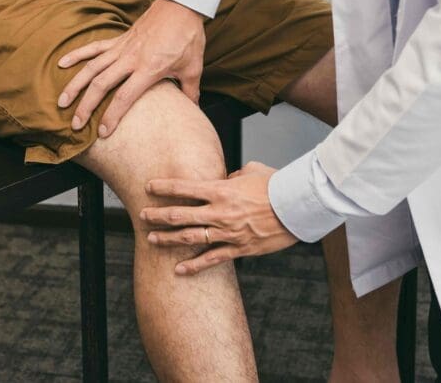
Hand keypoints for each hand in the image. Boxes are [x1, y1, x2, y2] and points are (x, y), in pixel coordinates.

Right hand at [57, 0, 205, 137]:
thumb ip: (190, 90)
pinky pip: (94, 47)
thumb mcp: (193, 67)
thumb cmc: (188, 37)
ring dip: (75, 85)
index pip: (125, 97)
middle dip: (86, 106)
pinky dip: (77, 54)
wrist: (182, 5)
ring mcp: (122, 47)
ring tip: (62, 101)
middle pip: (101, 85)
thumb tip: (193, 109)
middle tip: (75, 124)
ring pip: (92, 67)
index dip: (112, 116)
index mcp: (149, 68)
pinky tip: (62, 63)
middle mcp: (131, 58)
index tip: (103, 133)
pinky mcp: (119, 39)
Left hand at [139, 161, 298, 274]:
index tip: (148, 187)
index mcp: (221, 189)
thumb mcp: (252, 170)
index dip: (163, 187)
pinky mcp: (240, 248)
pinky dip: (194, 265)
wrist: (298, 206)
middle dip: (157, 215)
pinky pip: (212, 259)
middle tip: (142, 215)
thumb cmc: (277, 184)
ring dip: (168, 239)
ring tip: (151, 239)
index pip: (184, 187)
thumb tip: (226, 178)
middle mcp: (220, 212)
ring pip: (190, 237)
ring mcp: (228, 232)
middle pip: (180, 214)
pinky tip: (178, 270)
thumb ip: (233, 175)